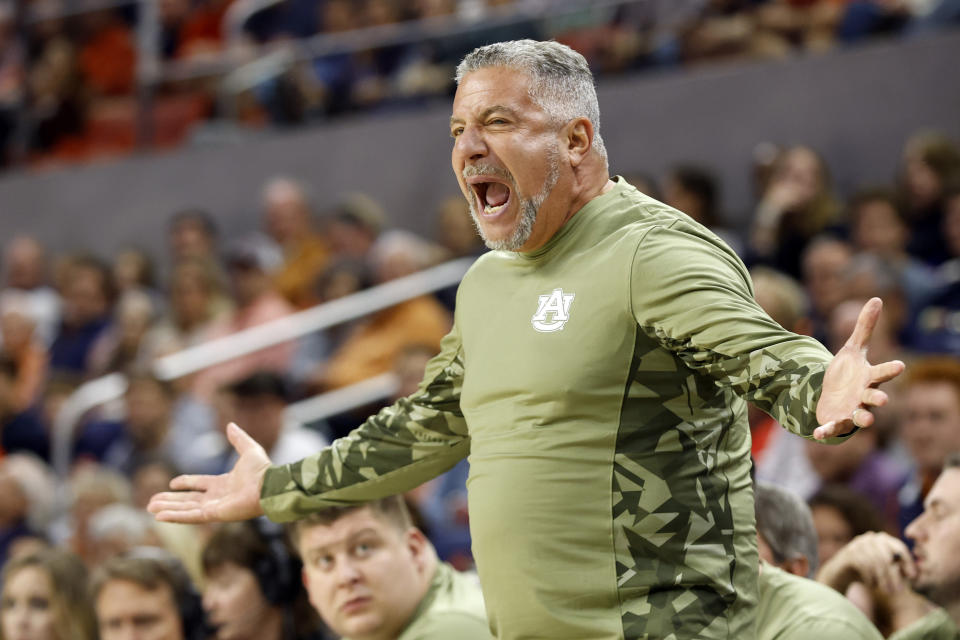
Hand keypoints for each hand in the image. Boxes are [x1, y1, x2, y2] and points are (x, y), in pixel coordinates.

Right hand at [147, 423, 270, 522]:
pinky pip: (190, 516)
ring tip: (150, 508)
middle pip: (188, 500)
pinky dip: (175, 516)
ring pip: (185, 509)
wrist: (269, 485)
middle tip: (152, 502)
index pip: (199, 484)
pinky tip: (159, 516)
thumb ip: (238, 439)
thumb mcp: (249, 449)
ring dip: (168, 509)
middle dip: (170, 501)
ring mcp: (214, 507)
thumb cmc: (262, 470)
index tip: (172, 483)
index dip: (186, 483)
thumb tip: (231, 425)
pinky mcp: (213, 515)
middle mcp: (217, 497)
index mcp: (223, 483)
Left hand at [813, 297, 904, 439]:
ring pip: (862, 417)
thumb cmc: (849, 372)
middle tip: (883, 400)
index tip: (899, 365)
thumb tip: (876, 299)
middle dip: (878, 400)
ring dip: (863, 418)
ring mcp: (852, 410)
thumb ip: (864, 327)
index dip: (890, 369)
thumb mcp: (853, 348)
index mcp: (868, 378)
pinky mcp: (837, 421)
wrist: (834, 396)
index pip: (882, 373)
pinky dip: (827, 431)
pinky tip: (817, 433)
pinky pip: (833, 428)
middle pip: (874, 398)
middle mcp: (864, 396)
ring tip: (865, 418)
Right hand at [817, 531, 915, 594]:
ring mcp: (859, 543)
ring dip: (883, 579)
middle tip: (899, 591)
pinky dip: (870, 578)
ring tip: (887, 591)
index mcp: (883, 539)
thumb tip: (915, 574)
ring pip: (876, 562)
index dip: (907, 562)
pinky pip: (864, 566)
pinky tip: (872, 585)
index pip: (899, 547)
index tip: (912, 576)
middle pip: (887, 556)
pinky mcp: (849, 552)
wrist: (842, 571)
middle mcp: (871, 538)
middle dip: (894, 575)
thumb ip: (899, 569)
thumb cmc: (869, 571)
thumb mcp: (886, 569)